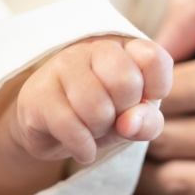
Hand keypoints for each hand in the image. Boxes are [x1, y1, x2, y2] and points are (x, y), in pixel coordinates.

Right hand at [11, 36, 171, 163]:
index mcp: (122, 47)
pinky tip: (82, 147)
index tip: (140, 102)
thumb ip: (148, 121)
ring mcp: (61, 66)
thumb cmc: (99, 116)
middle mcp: (91, 48)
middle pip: (126, 83)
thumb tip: (131, 123)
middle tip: (111, 117)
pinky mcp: (38, 94)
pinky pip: (71, 126)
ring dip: (100, 130)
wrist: (48, 131)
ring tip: (92, 129)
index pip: (153, 58)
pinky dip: (83, 146)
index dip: (156, 88)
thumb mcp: (134, 120)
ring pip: (97, 107)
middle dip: (124, 113)